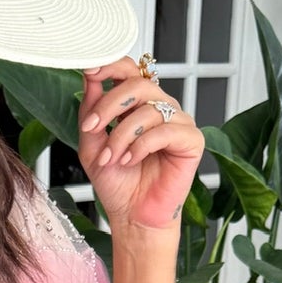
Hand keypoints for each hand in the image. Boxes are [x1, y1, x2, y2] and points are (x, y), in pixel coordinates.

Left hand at [78, 57, 204, 235]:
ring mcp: (178, 122)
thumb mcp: (93, 144)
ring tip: (111, 158)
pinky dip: (141, 146)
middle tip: (92, 127)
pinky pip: (165, 131)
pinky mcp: (192, 140)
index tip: (90, 71)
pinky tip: (130, 161)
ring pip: (148, 110)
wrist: (132, 216)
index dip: (111, 66)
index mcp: (139, 104)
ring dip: (122, 135)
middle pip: (138, 84)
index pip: (130, 70)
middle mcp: (161, 108)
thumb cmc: (117, 182)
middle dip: (110, 105)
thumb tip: (89, 75)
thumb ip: (92, 111)